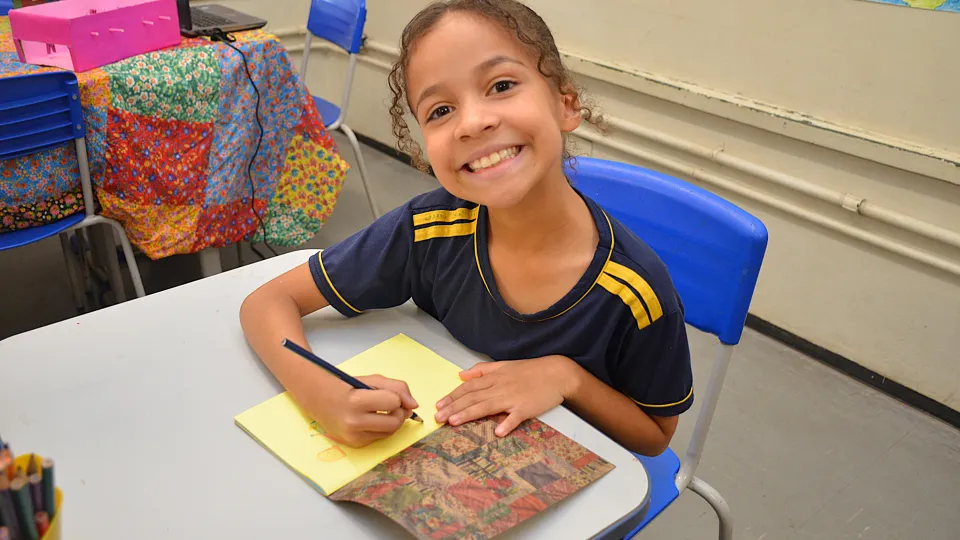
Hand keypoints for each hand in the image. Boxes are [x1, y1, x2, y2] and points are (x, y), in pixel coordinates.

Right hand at [313, 375, 418, 447]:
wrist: (317, 398)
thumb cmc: (346, 386)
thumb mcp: (372, 379)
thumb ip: (397, 388)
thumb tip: (414, 406)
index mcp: (356, 402)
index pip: (393, 402)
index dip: (395, 396)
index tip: (387, 393)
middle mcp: (353, 423)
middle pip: (395, 422)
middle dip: (399, 412)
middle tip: (391, 404)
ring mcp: (353, 437)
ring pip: (390, 433)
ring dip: (392, 421)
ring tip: (381, 410)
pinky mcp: (354, 444)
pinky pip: (380, 438)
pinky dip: (381, 429)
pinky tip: (371, 419)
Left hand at [434, 356, 578, 436]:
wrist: (557, 373)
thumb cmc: (531, 370)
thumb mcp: (504, 365)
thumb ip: (483, 370)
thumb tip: (462, 374)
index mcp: (495, 377)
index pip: (469, 387)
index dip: (452, 396)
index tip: (438, 405)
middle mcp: (500, 387)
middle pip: (473, 397)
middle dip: (453, 408)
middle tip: (438, 418)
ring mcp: (513, 398)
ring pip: (487, 406)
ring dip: (469, 414)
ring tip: (454, 422)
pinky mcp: (527, 408)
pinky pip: (515, 417)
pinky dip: (507, 424)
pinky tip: (498, 432)